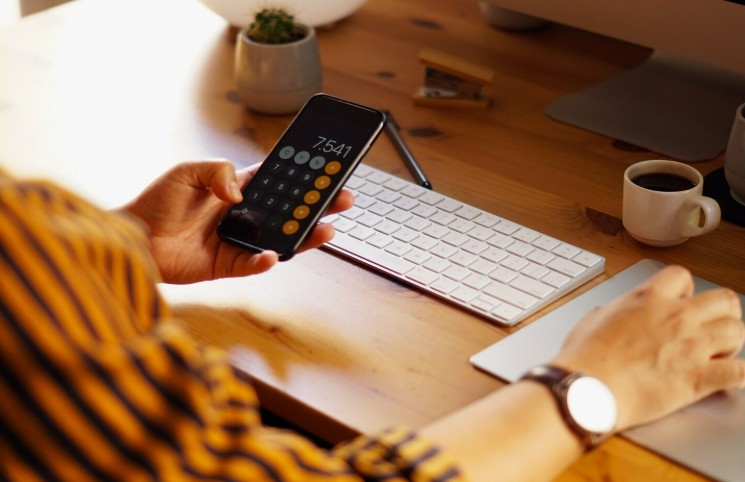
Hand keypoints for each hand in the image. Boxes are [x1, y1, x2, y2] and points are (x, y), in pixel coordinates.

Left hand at [120, 159, 353, 283]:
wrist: (133, 238)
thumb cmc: (156, 203)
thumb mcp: (186, 172)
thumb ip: (218, 171)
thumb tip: (241, 193)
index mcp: (237, 190)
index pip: (278, 181)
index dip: (302, 177)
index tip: (326, 171)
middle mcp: (243, 216)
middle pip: (288, 211)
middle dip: (316, 206)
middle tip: (341, 200)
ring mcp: (238, 241)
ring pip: (280, 239)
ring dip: (304, 236)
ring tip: (325, 230)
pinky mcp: (228, 265)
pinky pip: (253, 264)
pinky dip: (264, 261)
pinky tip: (273, 254)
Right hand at [553, 265, 744, 431]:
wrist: (586, 390)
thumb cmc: (584, 359)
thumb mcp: (592, 320)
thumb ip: (614, 312)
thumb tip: (615, 314)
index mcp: (647, 299)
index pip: (682, 276)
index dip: (685, 290)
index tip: (682, 303)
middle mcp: (675, 317)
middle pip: (724, 299)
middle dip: (722, 313)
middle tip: (711, 327)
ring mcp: (691, 346)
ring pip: (737, 331)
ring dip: (730, 344)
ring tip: (716, 355)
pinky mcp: (699, 378)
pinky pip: (739, 372)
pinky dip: (736, 376)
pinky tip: (726, 380)